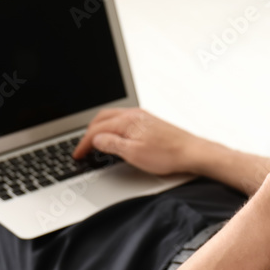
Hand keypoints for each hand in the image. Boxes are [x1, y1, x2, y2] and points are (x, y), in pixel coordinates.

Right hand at [72, 108, 205, 175]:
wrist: (192, 152)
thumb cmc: (168, 154)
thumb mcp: (134, 154)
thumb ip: (112, 145)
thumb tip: (96, 140)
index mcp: (127, 121)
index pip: (97, 130)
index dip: (84, 143)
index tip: (78, 154)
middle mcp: (133, 115)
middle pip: (102, 119)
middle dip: (89, 133)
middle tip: (83, 148)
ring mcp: (142, 117)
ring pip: (113, 117)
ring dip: (100, 128)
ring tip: (94, 142)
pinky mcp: (149, 122)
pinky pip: (123, 120)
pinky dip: (112, 127)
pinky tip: (115, 137)